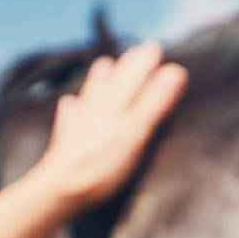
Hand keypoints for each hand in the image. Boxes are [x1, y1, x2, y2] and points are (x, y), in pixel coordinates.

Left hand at [28, 42, 187, 210]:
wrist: (62, 188)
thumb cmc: (103, 164)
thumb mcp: (136, 133)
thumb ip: (155, 103)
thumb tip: (176, 72)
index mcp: (115, 101)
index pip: (135, 73)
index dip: (147, 61)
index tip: (158, 49)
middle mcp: (96, 104)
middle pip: (112, 78)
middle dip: (126, 65)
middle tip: (137, 53)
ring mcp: (78, 120)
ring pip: (90, 91)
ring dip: (99, 78)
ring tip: (104, 66)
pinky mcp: (66, 138)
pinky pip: (69, 114)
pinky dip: (72, 106)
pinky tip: (70, 104)